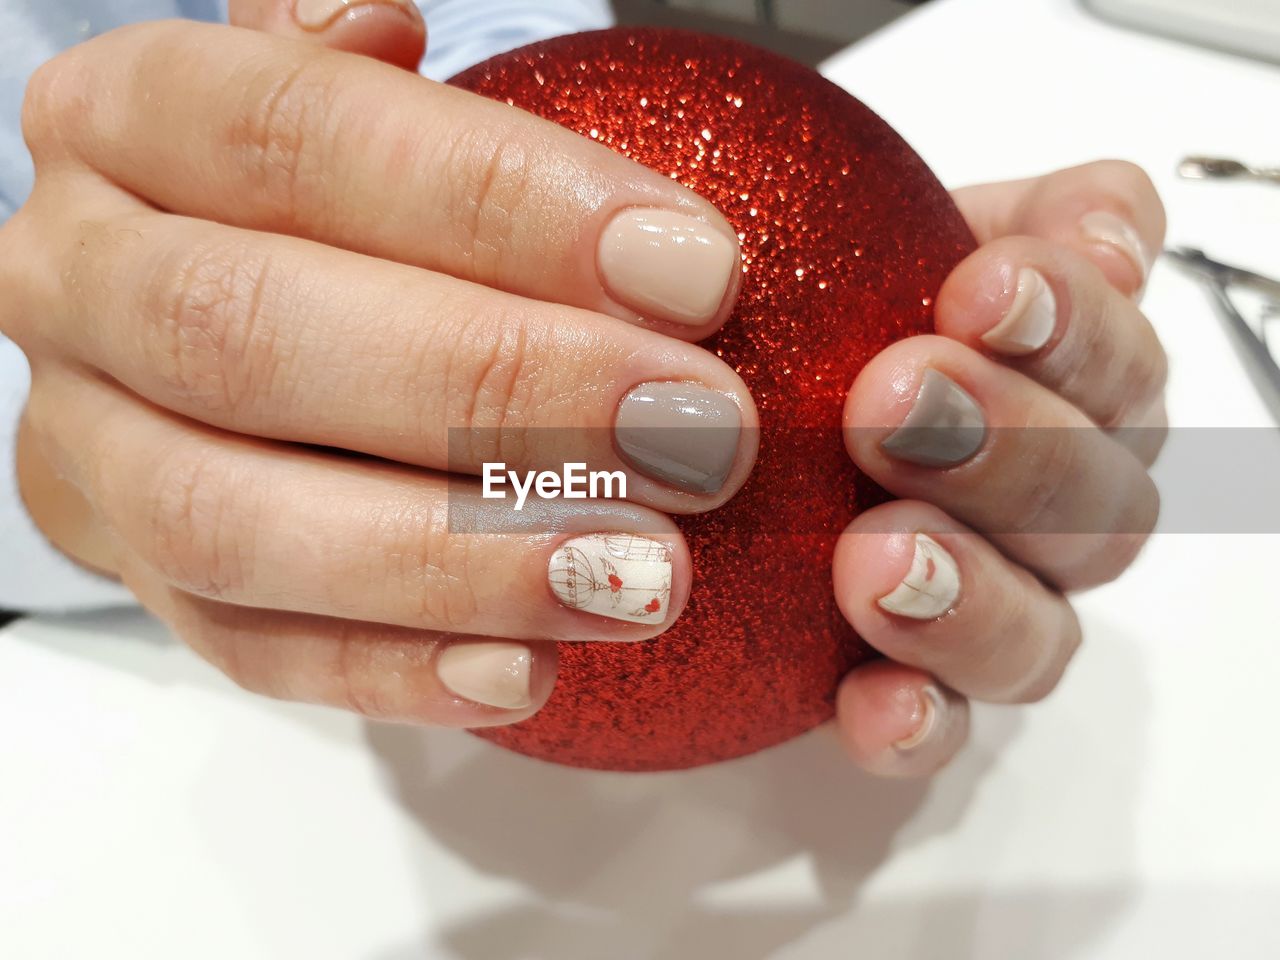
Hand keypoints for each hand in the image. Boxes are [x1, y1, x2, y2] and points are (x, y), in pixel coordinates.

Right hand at [1, 12, 759, 723]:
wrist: (212, 328)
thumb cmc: (327, 206)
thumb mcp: (346, 105)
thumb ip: (362, 81)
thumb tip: (378, 23)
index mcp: (125, 122)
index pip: (297, 134)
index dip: (502, 203)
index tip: (695, 271)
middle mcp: (77, 283)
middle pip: (255, 331)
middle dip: (495, 391)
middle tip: (696, 436)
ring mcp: (91, 449)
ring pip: (232, 519)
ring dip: (452, 557)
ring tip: (637, 576)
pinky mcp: (141, 581)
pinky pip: (246, 647)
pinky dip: (391, 669)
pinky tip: (527, 671)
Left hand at [833, 161, 1165, 775]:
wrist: (726, 393)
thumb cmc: (817, 299)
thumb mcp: (885, 221)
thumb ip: (1017, 217)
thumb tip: (1115, 231)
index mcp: (1065, 373)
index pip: (1115, 347)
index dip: (1074, 321)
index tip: (980, 291)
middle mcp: (1054, 494)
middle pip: (1095, 498)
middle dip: (1006, 450)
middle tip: (891, 408)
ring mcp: (995, 600)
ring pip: (1041, 629)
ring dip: (972, 596)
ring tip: (875, 564)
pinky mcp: (919, 684)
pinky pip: (946, 727)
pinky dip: (917, 719)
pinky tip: (869, 703)